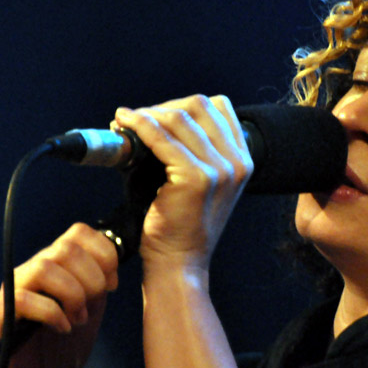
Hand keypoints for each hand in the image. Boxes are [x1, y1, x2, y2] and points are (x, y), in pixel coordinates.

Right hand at [0, 223, 118, 367]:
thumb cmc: (60, 349)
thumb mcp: (90, 311)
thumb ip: (98, 285)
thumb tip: (111, 264)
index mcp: (58, 264)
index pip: (79, 232)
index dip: (104, 254)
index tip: (112, 284)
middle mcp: (34, 268)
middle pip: (67, 247)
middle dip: (92, 279)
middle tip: (91, 308)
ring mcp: (16, 286)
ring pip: (46, 267)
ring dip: (72, 295)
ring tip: (77, 319)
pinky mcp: (2, 310)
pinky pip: (26, 299)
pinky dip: (53, 314)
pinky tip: (62, 329)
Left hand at [112, 94, 253, 274]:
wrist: (179, 262)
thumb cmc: (178, 223)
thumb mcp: (196, 181)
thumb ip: (189, 148)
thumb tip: (149, 115)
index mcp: (243, 160)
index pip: (219, 107)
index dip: (183, 105)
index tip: (157, 116)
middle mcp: (237, 162)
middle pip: (200, 106)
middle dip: (164, 107)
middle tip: (136, 119)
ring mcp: (220, 169)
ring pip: (179, 118)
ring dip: (147, 114)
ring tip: (125, 121)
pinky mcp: (197, 177)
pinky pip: (161, 138)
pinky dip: (139, 126)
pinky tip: (124, 124)